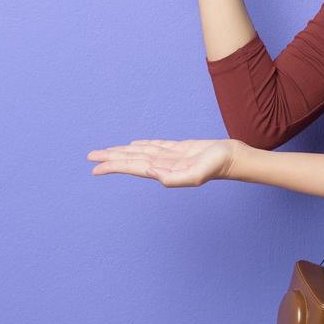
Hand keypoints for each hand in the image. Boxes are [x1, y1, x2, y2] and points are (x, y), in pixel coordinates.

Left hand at [88, 138, 238, 187]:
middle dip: (111, 158)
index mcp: (163, 170)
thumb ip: (174, 178)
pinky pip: (155, 146)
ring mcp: (170, 157)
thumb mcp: (197, 174)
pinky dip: (142, 146)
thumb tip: (151, 173)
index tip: (95, 167)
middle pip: (132, 160)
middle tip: (90, 156)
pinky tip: (134, 146)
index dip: (113, 166)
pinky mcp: (179, 149)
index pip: (132, 167)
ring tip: (107, 151)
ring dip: (123, 152)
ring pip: (141, 153)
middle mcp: (163, 164)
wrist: (233, 158)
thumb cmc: (217, 166)